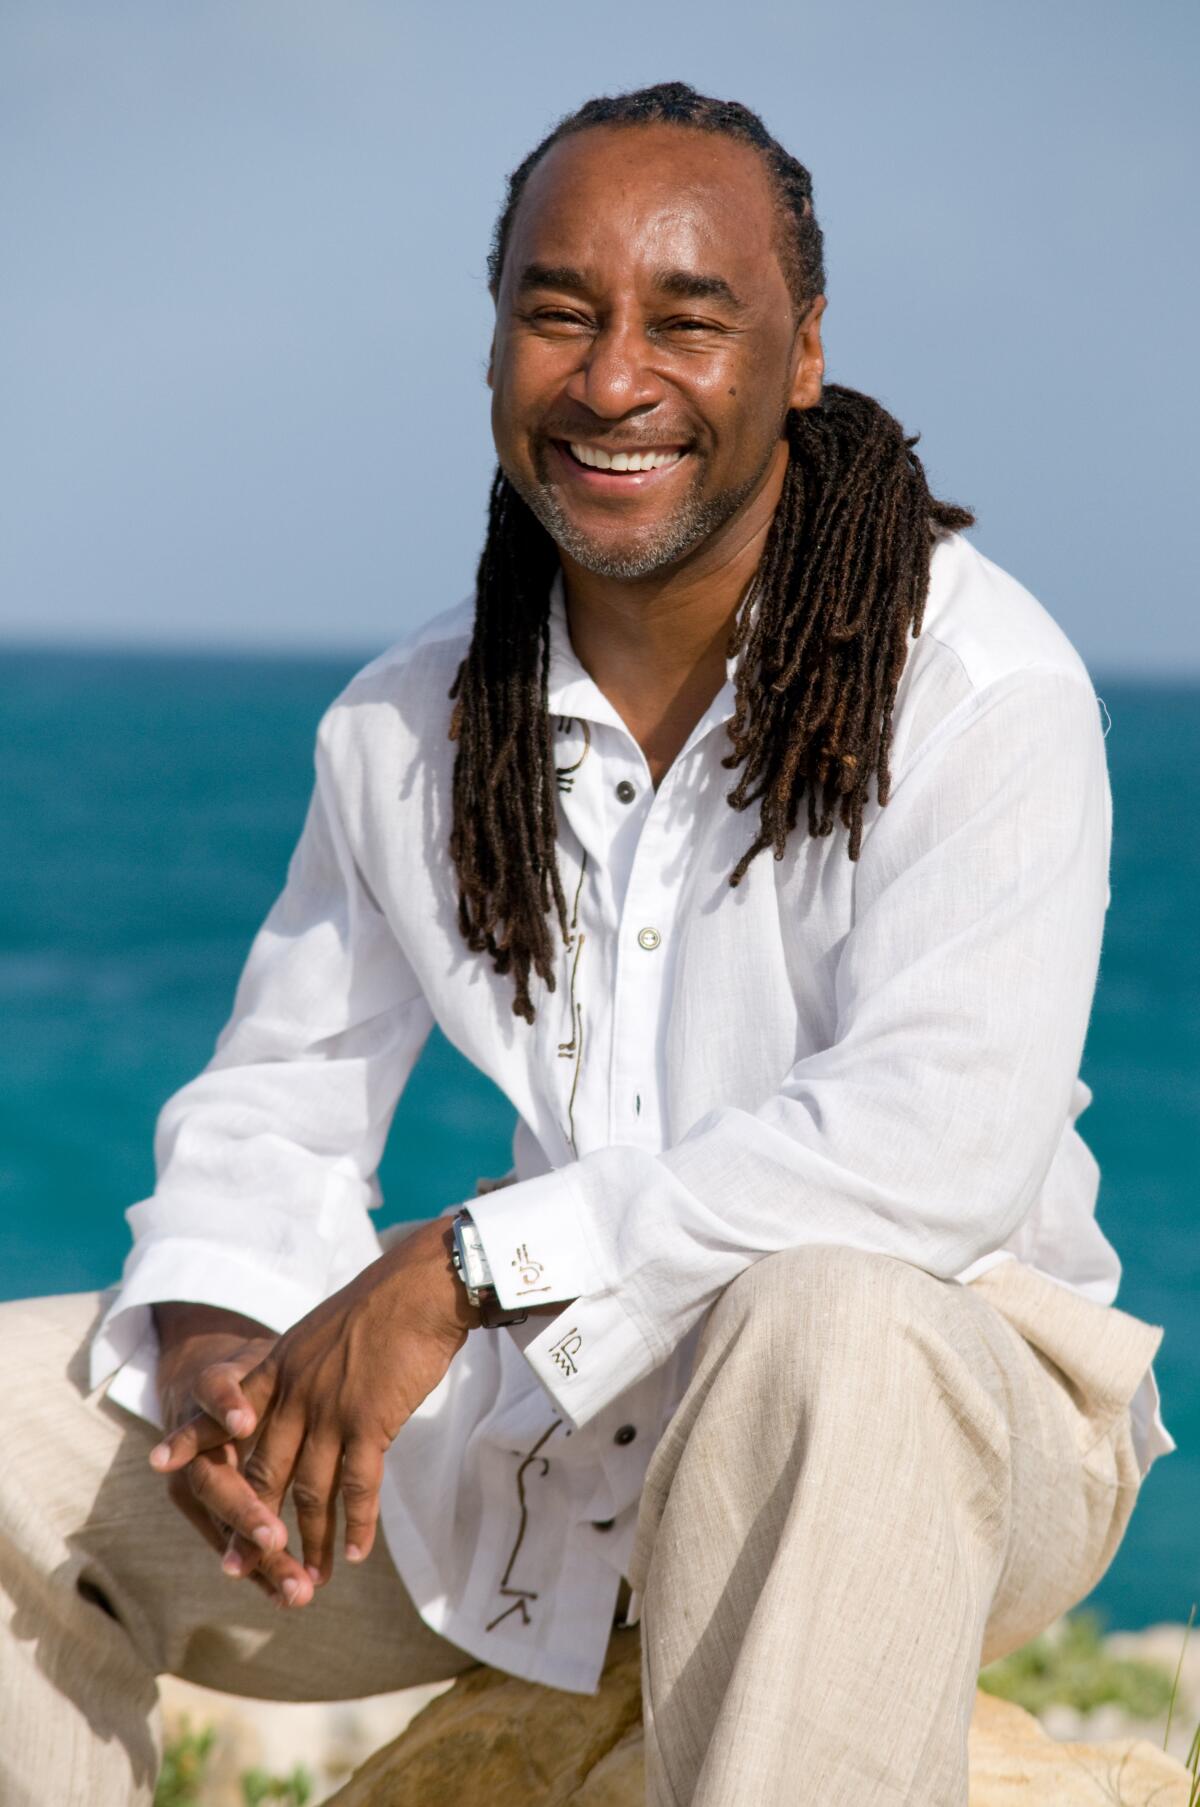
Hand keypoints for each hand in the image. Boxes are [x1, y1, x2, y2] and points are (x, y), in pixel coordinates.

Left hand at [149, 1219, 479, 1605]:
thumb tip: (304, 1390)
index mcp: (280, 1366)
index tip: (158, 1465)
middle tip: (240, 1569)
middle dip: (251, 1525)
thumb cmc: (383, 1304)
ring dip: (309, 1541)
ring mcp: (329, 1410)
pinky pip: (357, 1487)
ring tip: (310, 1580)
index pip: (228, 1410)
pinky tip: (357, 1552)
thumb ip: (306, 1367)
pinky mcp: (368, 1422)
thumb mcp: (324, 1330)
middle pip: (264, 1471)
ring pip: (309, 1491)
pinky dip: (357, 1524)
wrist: (419, 1287)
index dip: (194, 1440)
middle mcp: (295, 1394)